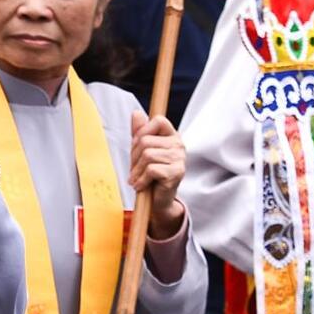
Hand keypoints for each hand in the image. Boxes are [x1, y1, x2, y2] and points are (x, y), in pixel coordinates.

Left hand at [128, 111, 187, 238]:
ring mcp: (179, 159)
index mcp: (172, 136)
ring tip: (137, 179)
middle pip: (146, 140)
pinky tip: (141, 185)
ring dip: (136, 170)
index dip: (142, 131)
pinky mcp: (176, 173)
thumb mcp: (141, 151)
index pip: (158, 120)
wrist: (158, 200)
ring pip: (147, 155)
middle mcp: (178, 145)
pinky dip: (141, 179)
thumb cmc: (150, 174)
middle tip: (134, 169)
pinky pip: (151, 169)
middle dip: (134, 156)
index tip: (137, 146)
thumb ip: (139, 132)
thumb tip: (136, 113)